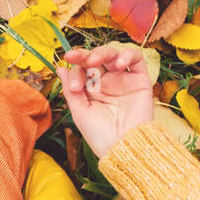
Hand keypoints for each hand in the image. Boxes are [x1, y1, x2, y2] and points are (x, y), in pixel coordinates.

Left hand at [56, 44, 154, 159]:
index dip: (75, 71)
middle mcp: (107, 82)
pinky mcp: (140, 80)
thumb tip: (60, 69)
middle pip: (96, 58)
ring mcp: (123, 80)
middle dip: (85, 55)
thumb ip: (71, 89)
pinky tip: (118, 64)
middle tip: (75, 57)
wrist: (124, 147)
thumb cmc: (100, 136)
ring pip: (113, 54)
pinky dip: (127, 55)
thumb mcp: (80, 112)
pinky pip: (136, 59)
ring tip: (94, 61)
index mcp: (91, 90)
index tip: (73, 85)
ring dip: (102, 52)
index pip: (81, 70)